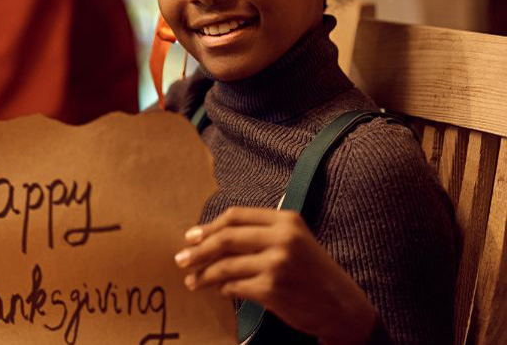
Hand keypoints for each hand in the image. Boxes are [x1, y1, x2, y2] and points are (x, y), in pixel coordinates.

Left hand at [175, 207, 377, 344]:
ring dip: (203, 274)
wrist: (345, 308)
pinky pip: (235, 286)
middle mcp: (282, 238)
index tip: (191, 236)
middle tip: (180, 259)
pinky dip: (223, 289)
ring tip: (192, 280)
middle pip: (226, 238)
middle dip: (198, 250)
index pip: (236, 216)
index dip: (209, 226)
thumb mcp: (296, 242)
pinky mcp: (273, 289)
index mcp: (286, 220)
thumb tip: (212, 236)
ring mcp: (277, 264)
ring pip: (226, 264)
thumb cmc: (315, 274)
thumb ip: (262, 234)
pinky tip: (219, 291)